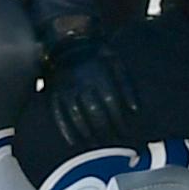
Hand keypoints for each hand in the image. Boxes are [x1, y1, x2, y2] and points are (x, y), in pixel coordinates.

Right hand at [38, 21, 141, 143]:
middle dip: (106, 131)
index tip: (126, 134)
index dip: (119, 121)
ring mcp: (65, 89)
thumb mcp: (115, 62)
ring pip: (77, 118)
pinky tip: (76, 142)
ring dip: (88, 135)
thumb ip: (127, 85)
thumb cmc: (96, 55)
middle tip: (114, 144)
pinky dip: (66, 131)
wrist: (66, 43)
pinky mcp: (53, 94)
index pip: (111, 104)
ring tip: (98, 146)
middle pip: (95, 114)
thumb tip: (136, 110)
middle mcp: (81, 83)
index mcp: (98, 74)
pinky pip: (58, 116)